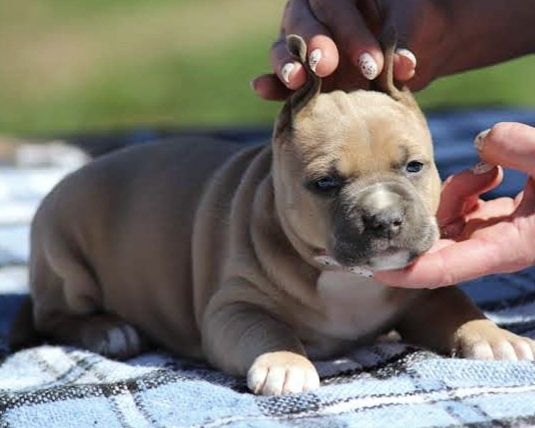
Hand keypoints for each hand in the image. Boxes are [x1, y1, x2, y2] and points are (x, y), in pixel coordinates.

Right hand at [252, 0, 450, 99]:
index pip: (335, 5)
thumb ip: (405, 42)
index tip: (372, 65)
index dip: (350, 32)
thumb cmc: (413, 27)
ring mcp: (302, 44)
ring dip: (288, 63)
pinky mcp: (299, 75)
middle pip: (304, 22)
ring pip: (284, 46)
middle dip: (315, 44)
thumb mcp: (415, 27)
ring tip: (296, 79)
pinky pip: (279, 79)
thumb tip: (404, 65)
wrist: (413, 48)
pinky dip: (272, 84)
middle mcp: (315, 14)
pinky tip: (262, 87)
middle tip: (326, 66)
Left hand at [374, 122, 534, 287]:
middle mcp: (496, 246)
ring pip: (449, 221)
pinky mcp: (496, 218)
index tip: (374, 269)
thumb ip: (524, 149)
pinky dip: (466, 188)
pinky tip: (491, 171)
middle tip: (390, 210)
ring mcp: (494, 232)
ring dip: (453, 195)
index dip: (409, 272)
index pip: (446, 267)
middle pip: (438, 243)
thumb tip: (483, 141)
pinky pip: (463, 207)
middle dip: (416, 229)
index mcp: (508, 247)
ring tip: (488, 172)